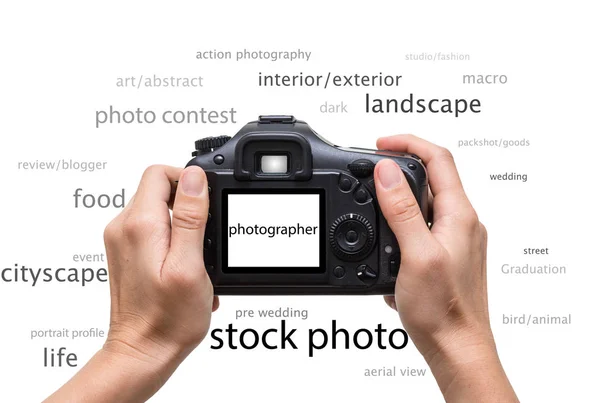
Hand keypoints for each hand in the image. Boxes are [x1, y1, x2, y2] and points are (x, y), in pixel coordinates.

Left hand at [45, 165, 217, 402]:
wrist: (143, 352)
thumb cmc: (167, 319)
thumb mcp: (190, 265)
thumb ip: (191, 217)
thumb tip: (194, 177)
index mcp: (140, 225)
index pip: (160, 173)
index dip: (189, 179)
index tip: (206, 201)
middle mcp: (124, 228)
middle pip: (159, 189)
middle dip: (189, 206)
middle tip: (205, 236)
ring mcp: (122, 241)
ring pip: (159, 210)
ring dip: (184, 226)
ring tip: (196, 257)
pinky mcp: (127, 253)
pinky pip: (154, 229)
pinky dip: (175, 240)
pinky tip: (186, 266)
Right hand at [373, 135, 517, 401]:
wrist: (456, 348)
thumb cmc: (444, 310)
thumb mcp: (416, 255)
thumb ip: (402, 211)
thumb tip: (386, 172)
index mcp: (460, 215)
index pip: (438, 159)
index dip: (408, 143)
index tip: (380, 144)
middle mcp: (461, 223)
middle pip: (431, 176)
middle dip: (397, 168)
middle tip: (369, 171)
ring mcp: (453, 239)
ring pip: (423, 203)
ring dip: (396, 199)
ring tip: (371, 209)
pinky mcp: (444, 255)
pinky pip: (420, 227)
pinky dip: (398, 225)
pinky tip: (384, 244)